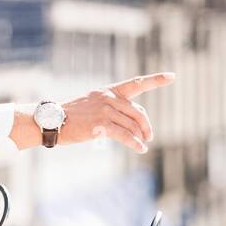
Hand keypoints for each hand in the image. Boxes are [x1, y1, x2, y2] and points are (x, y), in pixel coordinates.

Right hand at [10, 73, 174, 153]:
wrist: (53, 121)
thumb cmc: (73, 116)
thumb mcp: (94, 105)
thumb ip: (114, 109)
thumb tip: (134, 122)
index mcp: (109, 91)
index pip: (136, 83)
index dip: (156, 79)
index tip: (172, 76)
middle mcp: (109, 98)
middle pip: (138, 111)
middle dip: (146, 125)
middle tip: (149, 136)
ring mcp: (105, 111)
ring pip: (132, 125)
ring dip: (141, 137)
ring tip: (143, 144)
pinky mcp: (101, 125)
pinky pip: (124, 135)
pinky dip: (134, 143)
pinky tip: (140, 149)